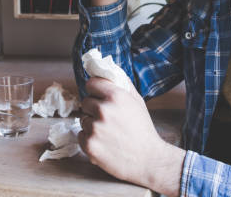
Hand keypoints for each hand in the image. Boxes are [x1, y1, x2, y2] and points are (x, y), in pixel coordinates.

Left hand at [78, 77, 185, 195]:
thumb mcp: (137, 101)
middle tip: (108, 119)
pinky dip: (89, 139)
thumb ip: (122, 84)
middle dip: (94, 109)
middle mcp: (103, 110)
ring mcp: (95, 128)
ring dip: (92, 125)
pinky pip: (80, 135)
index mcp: (115, 96)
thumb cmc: (143, 130)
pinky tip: (104, 143)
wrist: (149, 160)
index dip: (95, 90)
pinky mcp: (89, 145)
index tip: (98, 96)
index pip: (91, 83)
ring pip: (83, 119)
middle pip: (85, 102)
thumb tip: (108, 70)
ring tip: (108, 133)